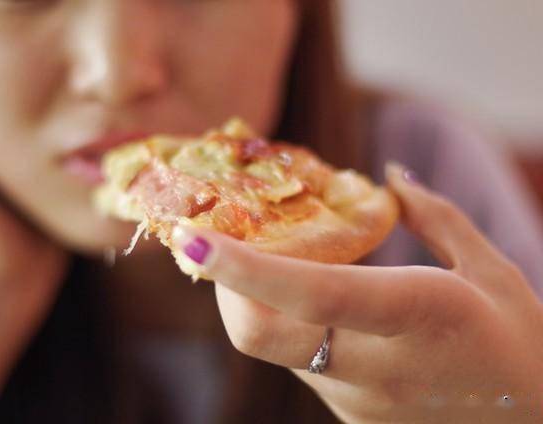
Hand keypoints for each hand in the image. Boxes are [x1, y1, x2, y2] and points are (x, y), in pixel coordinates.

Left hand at [172, 163, 542, 422]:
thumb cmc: (518, 342)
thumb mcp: (493, 272)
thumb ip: (437, 218)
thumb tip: (390, 175)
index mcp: (418, 315)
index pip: (314, 294)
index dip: (244, 267)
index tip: (192, 238)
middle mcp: (376, 365)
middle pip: (261, 333)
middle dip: (226, 285)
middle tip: (224, 243)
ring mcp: (357, 400)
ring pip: (274, 346)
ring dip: (254, 300)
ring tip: (266, 260)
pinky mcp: (348, 415)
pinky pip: (297, 362)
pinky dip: (286, 324)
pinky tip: (309, 302)